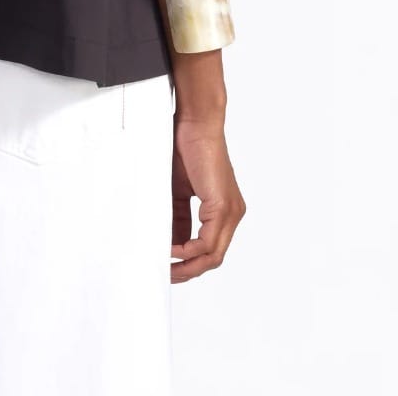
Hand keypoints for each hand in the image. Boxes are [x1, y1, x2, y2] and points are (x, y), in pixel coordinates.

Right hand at [169, 113, 245, 280]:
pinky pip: (208, 243)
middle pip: (213, 258)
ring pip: (213, 255)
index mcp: (223, 210)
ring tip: (165, 267)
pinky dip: (189, 251)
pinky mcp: (222, 206)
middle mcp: (232, 214)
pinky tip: (172, 250)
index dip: (188, 262)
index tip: (166, 266)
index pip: (209, 248)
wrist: (195, 122)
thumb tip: (170, 242)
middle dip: (188, 271)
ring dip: (188, 265)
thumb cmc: (185, 148)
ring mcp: (230, 212)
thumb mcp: (178, 191)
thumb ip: (178, 217)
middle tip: (165, 275)